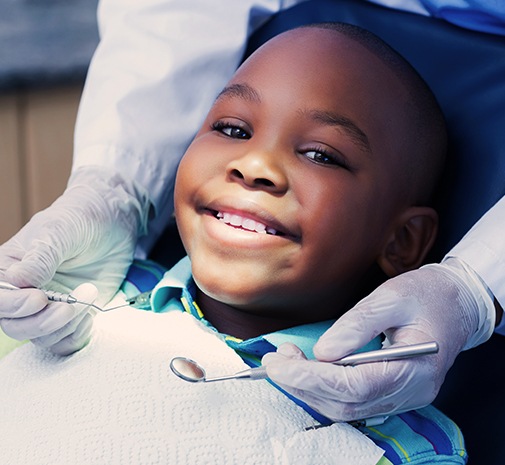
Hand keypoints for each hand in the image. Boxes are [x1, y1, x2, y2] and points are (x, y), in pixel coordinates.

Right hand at [0, 166, 149, 353]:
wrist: (113, 221)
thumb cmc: (80, 218)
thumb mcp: (60, 231)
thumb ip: (41, 257)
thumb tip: (18, 280)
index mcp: (9, 269)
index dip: (13, 306)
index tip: (39, 298)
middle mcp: (24, 293)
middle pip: (16, 326)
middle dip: (43, 322)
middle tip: (70, 306)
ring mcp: (49, 307)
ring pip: (42, 338)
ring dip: (66, 325)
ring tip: (87, 296)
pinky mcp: (72, 317)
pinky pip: (65, 342)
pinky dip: (77, 335)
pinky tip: (90, 315)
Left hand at [262, 258, 494, 420]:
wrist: (455, 304)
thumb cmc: (426, 296)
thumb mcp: (391, 298)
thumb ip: (357, 325)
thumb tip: (322, 351)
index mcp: (415, 369)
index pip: (354, 387)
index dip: (311, 378)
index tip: (279, 363)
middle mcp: (409, 393)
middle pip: (346, 404)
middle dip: (303, 384)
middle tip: (275, 359)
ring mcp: (402, 398)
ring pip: (345, 409)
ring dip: (308, 389)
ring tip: (285, 361)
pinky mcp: (391, 393)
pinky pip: (352, 403)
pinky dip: (322, 390)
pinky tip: (305, 371)